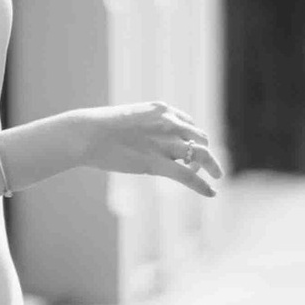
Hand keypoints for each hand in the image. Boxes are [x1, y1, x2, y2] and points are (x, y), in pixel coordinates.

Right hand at [77, 102, 222, 195]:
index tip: (188, 150)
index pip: (188, 124)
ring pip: (201, 155)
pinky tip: (212, 193)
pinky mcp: (158, 164)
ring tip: (218, 175)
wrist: (87, 134)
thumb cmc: (98, 128)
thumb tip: (142, 139)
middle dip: (203, 152)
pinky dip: (203, 185)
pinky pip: (188, 176)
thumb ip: (142, 127)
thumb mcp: (126, 120)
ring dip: (212, 166)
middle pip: (200, 138)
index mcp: (161, 110)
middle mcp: (169, 124)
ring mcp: (165, 144)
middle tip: (201, 165)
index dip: (193, 138)